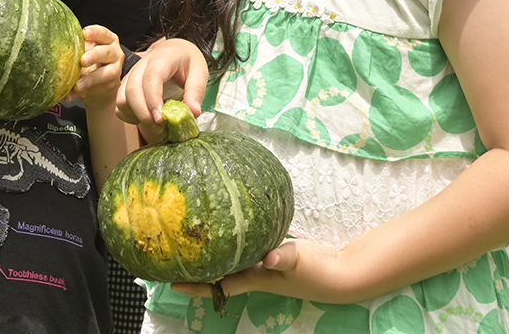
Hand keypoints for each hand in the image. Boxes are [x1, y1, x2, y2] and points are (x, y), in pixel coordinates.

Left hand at [74, 25, 122, 110]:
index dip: (95, 33)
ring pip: (107, 73)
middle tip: (83, 60)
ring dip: (90, 78)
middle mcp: (114, 53)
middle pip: (106, 52)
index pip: (103, 33)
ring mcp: (115, 70)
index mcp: (108, 40)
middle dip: (94, 55)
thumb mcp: (85, 52)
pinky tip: (70, 95)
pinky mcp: (110, 85)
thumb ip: (76, 49)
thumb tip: (55, 50)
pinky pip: (96, 88)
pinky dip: (82, 92)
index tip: (84, 34)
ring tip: (77, 85)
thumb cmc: (90, 62)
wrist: (100, 85)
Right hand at [115, 38, 208, 143]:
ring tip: (155, 125)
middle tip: (160, 128)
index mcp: (162, 58)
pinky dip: (128, 115)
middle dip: (143, 113)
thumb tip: (194, 113)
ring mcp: (132, 74)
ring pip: (122, 97)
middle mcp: (142, 64)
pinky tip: (144, 118)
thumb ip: (196, 91)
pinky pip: (119, 102)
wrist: (174, 50)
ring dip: (135, 115)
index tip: (161, 119)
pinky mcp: (126, 84)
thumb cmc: (187, 61)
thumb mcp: (200, 72)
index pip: (151, 77)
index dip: (153, 99)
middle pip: (132, 90)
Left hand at [173, 239, 365, 303]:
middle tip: (174, 253)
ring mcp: (263, 261)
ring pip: (232, 258)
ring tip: (194, 238)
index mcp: (254, 277)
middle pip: (219, 271)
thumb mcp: (298, 262)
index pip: (218, 284)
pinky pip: (248, 245)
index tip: (170, 281)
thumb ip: (284, 258)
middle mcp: (254, 271)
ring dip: (214, 253)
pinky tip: (229, 223)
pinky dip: (236, 238)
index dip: (195, 284)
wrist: (338, 273)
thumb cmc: (316, 272)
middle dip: (197, 266)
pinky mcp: (274, 250)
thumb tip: (270, 257)